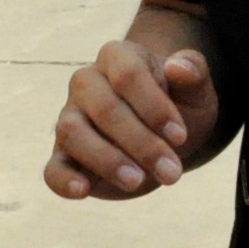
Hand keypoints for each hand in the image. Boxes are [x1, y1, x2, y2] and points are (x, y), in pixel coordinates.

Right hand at [47, 41, 219, 198]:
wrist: (166, 135)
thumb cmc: (179, 105)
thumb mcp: (196, 90)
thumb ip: (193, 72)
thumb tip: (176, 67)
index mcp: (118, 56)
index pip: (128, 74)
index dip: (154, 107)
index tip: (180, 137)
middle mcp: (86, 82)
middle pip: (104, 108)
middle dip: (141, 143)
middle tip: (171, 172)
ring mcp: (69, 118)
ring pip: (72, 132)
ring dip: (107, 160)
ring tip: (137, 181)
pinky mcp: (64, 156)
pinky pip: (52, 168)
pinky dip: (63, 180)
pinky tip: (82, 191)